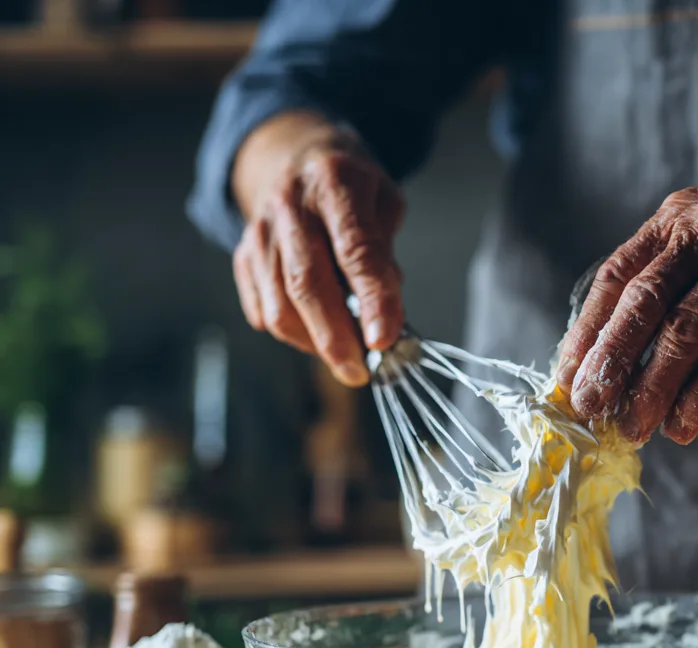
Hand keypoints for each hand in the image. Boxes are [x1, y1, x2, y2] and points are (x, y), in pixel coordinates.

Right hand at [232, 113, 404, 386]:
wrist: (295, 156)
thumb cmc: (351, 188)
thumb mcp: (385, 202)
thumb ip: (386, 255)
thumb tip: (385, 315)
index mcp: (334, 181)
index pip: (355, 249)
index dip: (371, 299)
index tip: (383, 340)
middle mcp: (289, 204)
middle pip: (307, 283)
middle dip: (335, 338)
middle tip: (359, 372)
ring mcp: (260, 231)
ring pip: (280, 305)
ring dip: (313, 344)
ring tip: (343, 358)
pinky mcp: (243, 256)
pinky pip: (263, 310)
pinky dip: (291, 335)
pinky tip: (315, 335)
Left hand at [556, 173, 697, 443]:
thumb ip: (669, 284)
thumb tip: (613, 356)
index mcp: (676, 220)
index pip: (615, 279)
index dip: (586, 333)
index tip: (565, 381)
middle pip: (643, 304)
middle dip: (609, 363)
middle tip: (588, 409)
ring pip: (685, 331)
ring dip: (653, 387)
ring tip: (632, 428)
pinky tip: (684, 424)